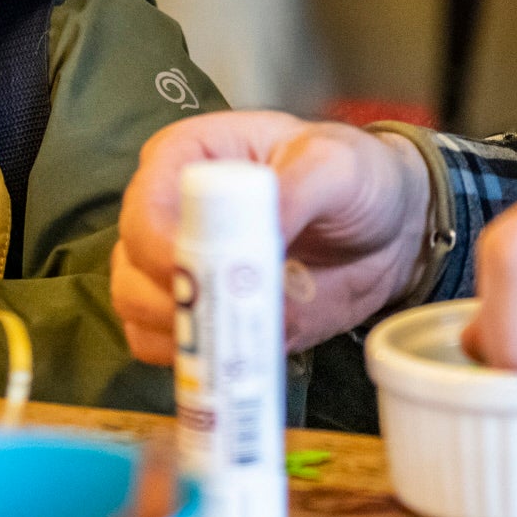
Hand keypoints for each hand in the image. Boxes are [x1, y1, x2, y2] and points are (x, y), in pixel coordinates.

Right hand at [112, 111, 430, 362]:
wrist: (385, 230)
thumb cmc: (353, 177)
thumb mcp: (337, 165)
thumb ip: (298, 188)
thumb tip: (262, 237)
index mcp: (188, 158)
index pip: (144, 204)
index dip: (159, 246)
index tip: (201, 276)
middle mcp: (169, 211)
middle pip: (131, 265)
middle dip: (170, 301)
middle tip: (229, 316)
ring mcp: (178, 268)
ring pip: (137, 310)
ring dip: (181, 334)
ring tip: (242, 334)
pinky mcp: (199, 314)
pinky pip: (165, 346)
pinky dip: (195, 359)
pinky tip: (238, 352)